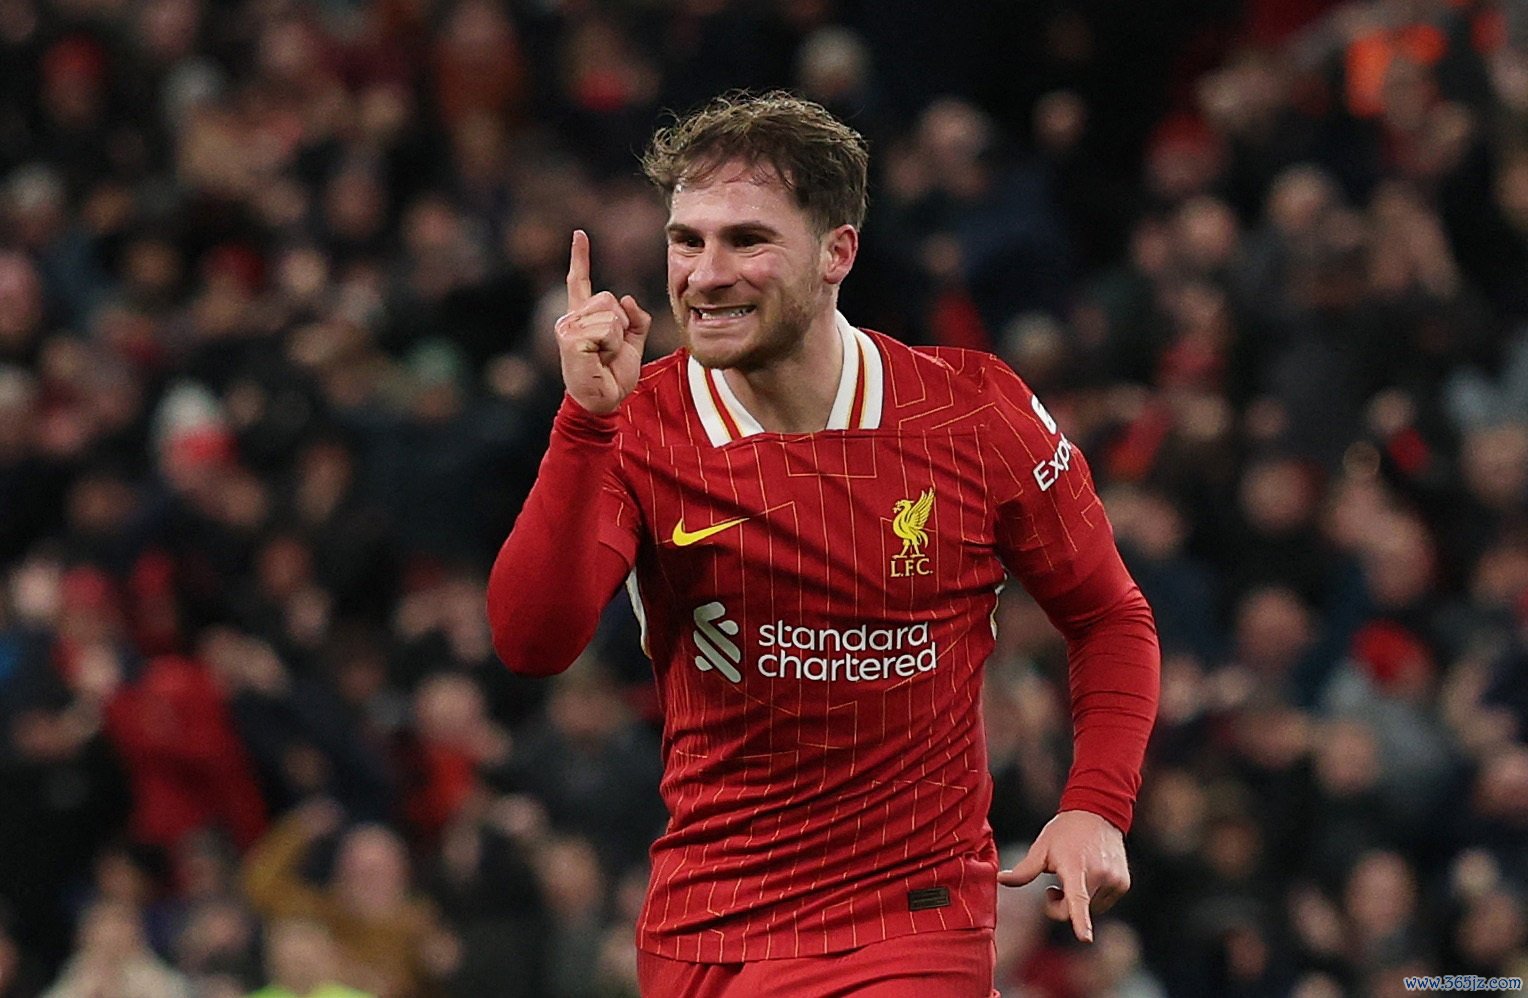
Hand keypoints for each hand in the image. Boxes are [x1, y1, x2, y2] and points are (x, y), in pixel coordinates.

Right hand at [556, 229, 650, 414]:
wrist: (603, 401)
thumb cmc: (613, 376)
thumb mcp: (632, 344)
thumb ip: (635, 320)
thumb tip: (627, 298)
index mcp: (583, 317)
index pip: (580, 281)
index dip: (581, 258)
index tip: (580, 234)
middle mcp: (571, 318)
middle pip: (609, 298)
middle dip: (620, 324)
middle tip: (609, 350)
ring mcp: (568, 327)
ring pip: (610, 314)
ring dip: (617, 337)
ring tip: (603, 356)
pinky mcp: (569, 338)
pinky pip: (607, 329)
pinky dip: (611, 346)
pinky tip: (597, 359)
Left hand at [998, 809, 1128, 942]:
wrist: (1098, 812)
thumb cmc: (1065, 832)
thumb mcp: (1042, 848)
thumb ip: (1024, 870)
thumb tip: (1000, 879)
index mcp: (1075, 867)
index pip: (1077, 898)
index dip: (1080, 921)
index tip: (1085, 938)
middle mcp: (1099, 875)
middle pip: (1075, 910)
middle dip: (1060, 905)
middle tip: (1051, 888)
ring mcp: (1114, 880)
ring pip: (1090, 908)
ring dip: (1078, 900)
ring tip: (1074, 876)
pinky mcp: (1123, 883)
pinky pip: (1103, 902)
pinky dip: (1093, 895)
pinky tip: (1089, 874)